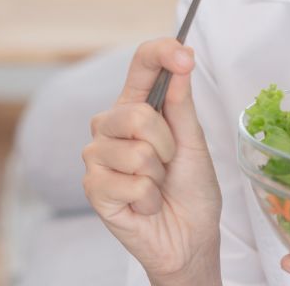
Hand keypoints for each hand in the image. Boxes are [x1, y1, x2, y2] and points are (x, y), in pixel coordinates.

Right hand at [82, 38, 222, 284]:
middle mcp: (110, 126)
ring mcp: (98, 156)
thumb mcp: (195, 143)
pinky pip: (133, 184)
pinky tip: (144, 205)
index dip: (161, 53)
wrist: (189, 237)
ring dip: (159, 176)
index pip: (140, 65)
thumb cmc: (191, 189)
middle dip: (167, 144)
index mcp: (135, 106)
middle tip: (169, 164)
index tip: (184, 55)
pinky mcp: (94, 188)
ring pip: (137, 153)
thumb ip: (182, 105)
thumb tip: (181, 63)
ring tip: (156, 186)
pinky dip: (150, 199)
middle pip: (136, 114)